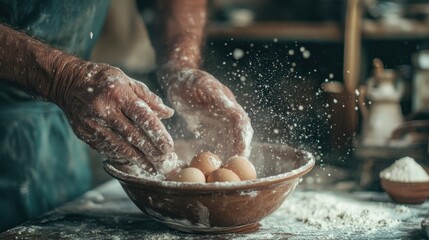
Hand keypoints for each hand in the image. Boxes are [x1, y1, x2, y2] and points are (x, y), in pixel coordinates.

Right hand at [55, 61, 180, 172]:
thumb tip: (168, 113)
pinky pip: (107, 149)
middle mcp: (104, 110)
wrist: (67, 82)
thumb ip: (148, 98)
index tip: (169, 147)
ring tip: (153, 169)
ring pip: (120, 147)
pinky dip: (122, 157)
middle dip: (152, 152)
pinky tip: (134, 162)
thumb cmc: (103, 80)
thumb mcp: (127, 81)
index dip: (157, 134)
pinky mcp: (85, 134)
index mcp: (118, 94)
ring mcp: (93, 124)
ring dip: (139, 160)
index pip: (143, 117)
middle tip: (166, 162)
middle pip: (133, 136)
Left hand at [161, 68, 252, 159]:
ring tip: (226, 170)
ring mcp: (219, 121)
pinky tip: (214, 165)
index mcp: (227, 102)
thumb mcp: (202, 84)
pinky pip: (217, 142)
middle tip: (235, 168)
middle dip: (240, 150)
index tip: (240, 153)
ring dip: (230, 154)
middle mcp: (227, 113)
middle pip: (239, 134)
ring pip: (230, 140)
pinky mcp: (210, 127)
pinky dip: (218, 153)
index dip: (242, 138)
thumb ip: (216, 95)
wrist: (178, 78)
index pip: (240, 122)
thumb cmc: (188, 80)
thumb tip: (232, 107)